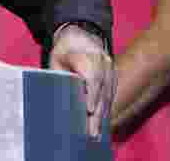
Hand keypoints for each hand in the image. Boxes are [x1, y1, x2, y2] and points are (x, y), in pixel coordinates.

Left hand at [49, 24, 116, 138]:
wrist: (82, 35)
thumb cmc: (65, 50)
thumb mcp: (56, 59)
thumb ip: (58, 75)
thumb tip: (57, 97)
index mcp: (86, 56)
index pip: (91, 77)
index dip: (91, 94)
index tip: (89, 110)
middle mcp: (101, 62)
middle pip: (101, 91)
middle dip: (96, 113)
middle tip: (91, 132)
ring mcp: (110, 69)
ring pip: (108, 95)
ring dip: (102, 115)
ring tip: (95, 133)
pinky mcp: (113, 75)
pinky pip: (110, 94)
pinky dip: (105, 109)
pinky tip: (101, 123)